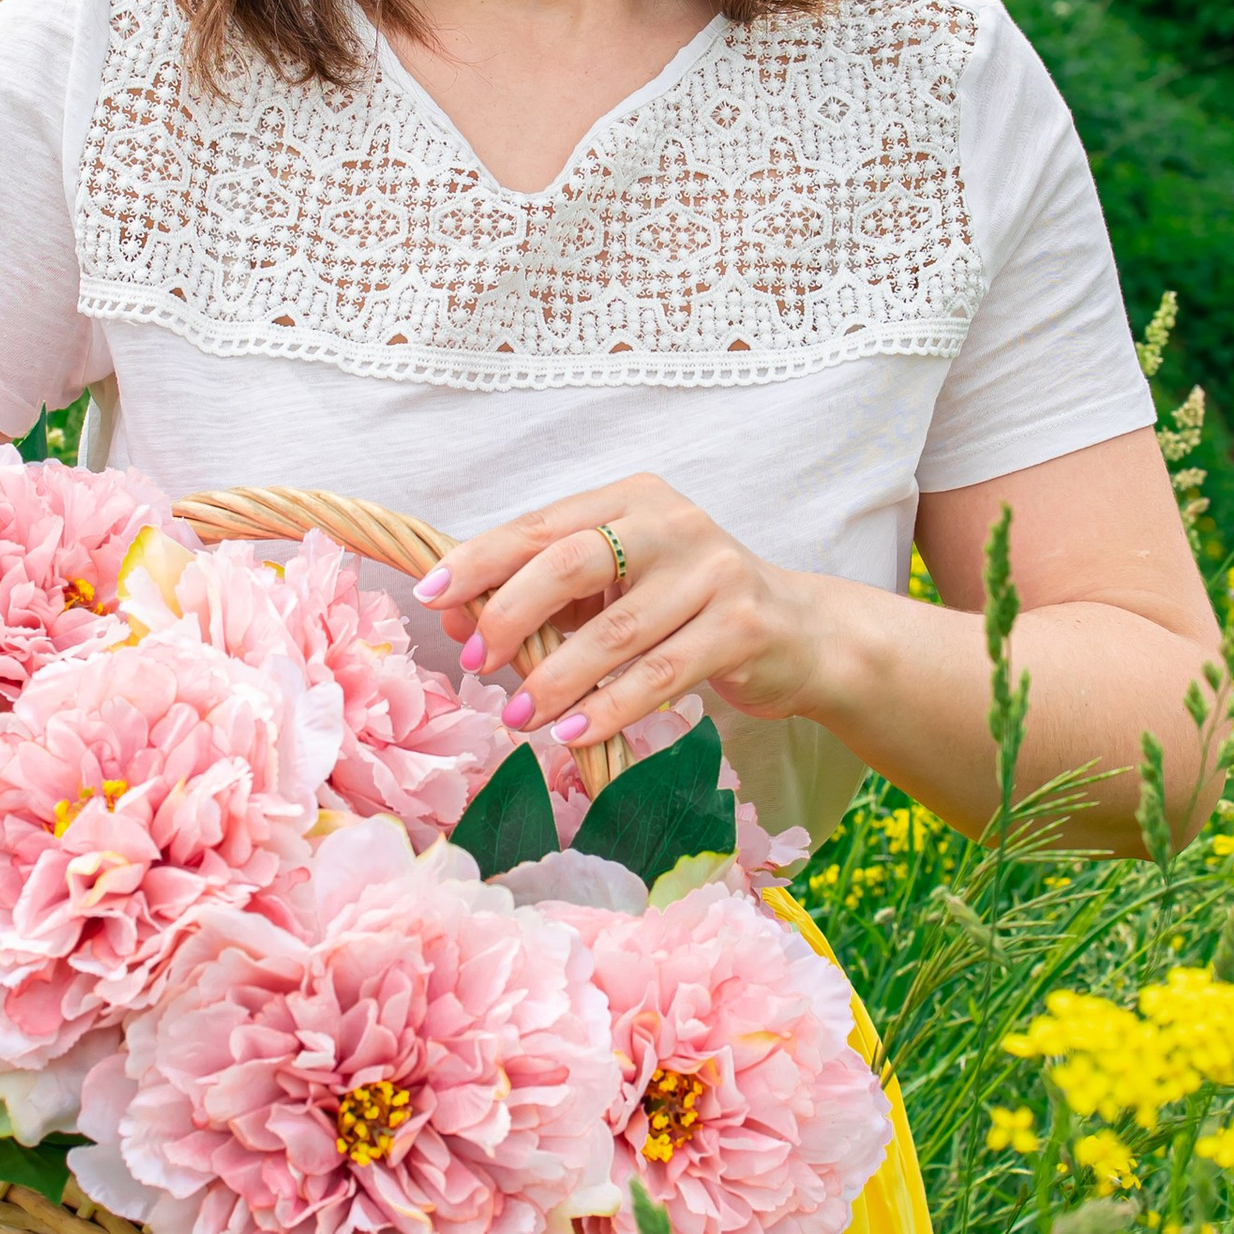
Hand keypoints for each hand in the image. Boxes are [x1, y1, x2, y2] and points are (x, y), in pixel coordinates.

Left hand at [420, 474, 826, 754]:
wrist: (801, 633)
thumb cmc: (688, 610)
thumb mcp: (619, 590)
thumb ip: (547, 600)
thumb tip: (460, 622)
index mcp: (631, 499)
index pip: (541, 526)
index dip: (480, 561)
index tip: (432, 595)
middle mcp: (673, 523)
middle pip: (571, 563)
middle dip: (510, 616)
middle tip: (476, 665)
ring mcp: (713, 572)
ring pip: (614, 632)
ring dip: (556, 681)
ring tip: (519, 718)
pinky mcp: (742, 626)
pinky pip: (659, 675)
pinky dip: (608, 709)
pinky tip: (572, 735)